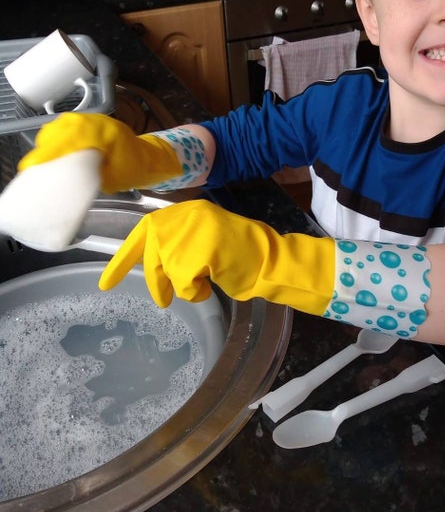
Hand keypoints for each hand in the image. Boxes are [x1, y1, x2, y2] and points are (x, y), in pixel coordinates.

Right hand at [18, 113, 181, 192]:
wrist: (148, 158)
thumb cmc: (133, 169)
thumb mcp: (113, 178)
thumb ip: (90, 175)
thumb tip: (66, 181)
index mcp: (106, 133)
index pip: (74, 136)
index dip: (52, 148)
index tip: (35, 163)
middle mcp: (97, 121)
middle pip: (63, 127)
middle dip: (46, 146)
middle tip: (34, 166)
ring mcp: (92, 119)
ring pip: (62, 125)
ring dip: (49, 142)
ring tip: (40, 161)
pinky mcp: (88, 123)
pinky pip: (66, 126)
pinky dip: (55, 137)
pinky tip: (50, 151)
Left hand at [98, 199, 334, 310]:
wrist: (271, 259)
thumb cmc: (241, 255)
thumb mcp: (203, 239)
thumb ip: (177, 243)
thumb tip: (149, 262)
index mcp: (184, 211)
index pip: (144, 231)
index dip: (122, 258)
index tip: (106, 282)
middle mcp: (185, 216)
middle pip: (152, 253)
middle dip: (155, 281)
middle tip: (164, 300)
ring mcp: (193, 231)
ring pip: (167, 270)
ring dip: (183, 286)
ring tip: (205, 284)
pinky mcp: (201, 250)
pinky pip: (183, 283)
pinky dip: (195, 293)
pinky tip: (212, 285)